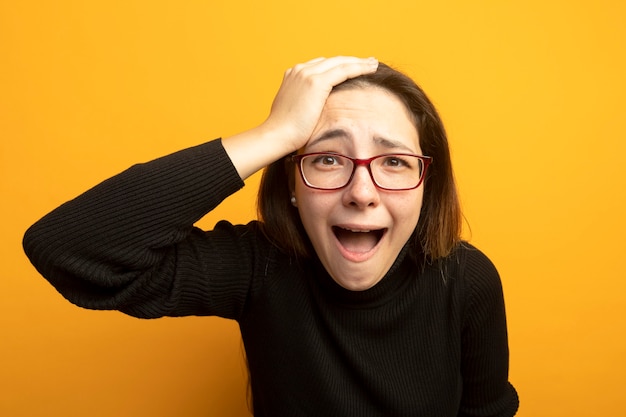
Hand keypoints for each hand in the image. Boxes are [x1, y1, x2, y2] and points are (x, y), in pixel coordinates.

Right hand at [262, 56, 378, 151]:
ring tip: (373, 63)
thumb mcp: (294, 111)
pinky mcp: (316, 82)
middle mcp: (300, 70)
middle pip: (332, 60)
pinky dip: (359, 67)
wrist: (277, 135)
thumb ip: (304, 103)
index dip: (339, 66)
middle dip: (351, 60)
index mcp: (293, 74)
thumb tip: (314, 109)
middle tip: (368, 62)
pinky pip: (344, 70)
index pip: (322, 65)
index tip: (352, 68)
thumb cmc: (285, 131)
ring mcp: (307, 74)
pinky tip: (371, 68)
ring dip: (359, 62)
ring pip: (340, 62)